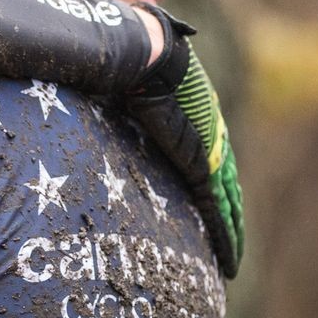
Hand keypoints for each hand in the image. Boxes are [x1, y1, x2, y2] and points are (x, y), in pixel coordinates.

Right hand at [127, 8, 243, 277]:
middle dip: (229, 216)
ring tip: (231, 262)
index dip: (215, 187)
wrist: (145, 56)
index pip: (210, 162)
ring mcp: (210, 151)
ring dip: (231, 234)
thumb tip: (85, 89)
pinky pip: (219, 208)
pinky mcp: (203, 164)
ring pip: (228, 204)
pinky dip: (226, 235)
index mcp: (194, 118)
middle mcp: (210, 137)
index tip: (215, 208)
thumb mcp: (121, 86)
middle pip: (226, 186)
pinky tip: (230, 259)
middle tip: (229, 245)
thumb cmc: (128, 63)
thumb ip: (113, 96)